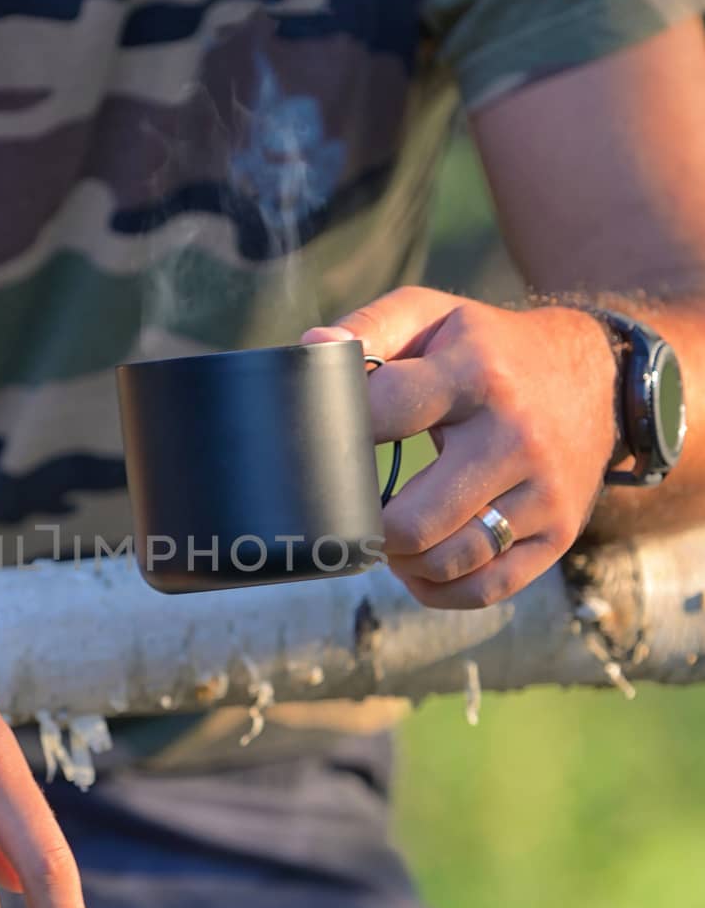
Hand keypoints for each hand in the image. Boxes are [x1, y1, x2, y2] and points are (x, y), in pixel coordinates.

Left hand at [304, 287, 618, 608]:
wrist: (596, 378)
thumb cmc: (490, 351)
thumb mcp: (435, 318)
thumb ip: (369, 329)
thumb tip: (311, 348)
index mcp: (477, 374)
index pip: (382, 415)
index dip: (338, 437)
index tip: (324, 447)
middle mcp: (515, 437)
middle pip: (411, 522)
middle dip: (367, 526)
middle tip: (355, 511)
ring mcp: (543, 493)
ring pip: (446, 562)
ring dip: (400, 562)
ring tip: (387, 536)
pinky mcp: (558, 534)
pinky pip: (485, 589)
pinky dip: (438, 589)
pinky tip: (419, 566)